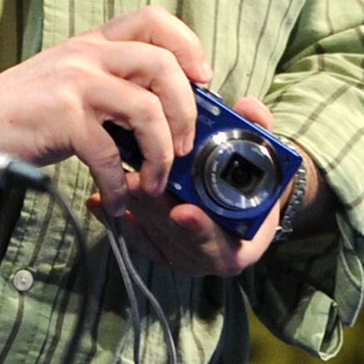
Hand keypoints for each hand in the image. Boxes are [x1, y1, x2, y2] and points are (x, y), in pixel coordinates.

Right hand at [0, 6, 211, 216]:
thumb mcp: (71, 80)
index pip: (153, 18)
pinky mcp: (63, 117)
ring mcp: (75, 83)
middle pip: (163, 63)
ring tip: (153, 181)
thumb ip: (113, 84)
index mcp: (93, 42)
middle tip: (183, 145)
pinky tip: (116, 200)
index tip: (201, 79)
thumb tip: (167, 116)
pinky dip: (121, 186)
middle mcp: (87, 54)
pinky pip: (111, 153)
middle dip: (186, 111)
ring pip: (147, 108)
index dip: (187, 44)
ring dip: (161, 154)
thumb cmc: (25, 110)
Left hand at [97, 96, 324, 279]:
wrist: (247, 199)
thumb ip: (259, 129)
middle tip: (134, 183)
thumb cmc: (253, 178)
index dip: (202, 229)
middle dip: (155, 209)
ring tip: (116, 180)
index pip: (222, 245)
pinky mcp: (161, 249)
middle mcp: (212, 254)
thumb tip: (250, 107)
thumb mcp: (265, 154)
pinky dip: (118, 221)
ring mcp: (184, 255)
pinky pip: (137, 239)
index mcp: (244, 242)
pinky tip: (98, 203)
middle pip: (178, 238)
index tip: (184, 210)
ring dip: (135, 208)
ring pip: (154, 235)